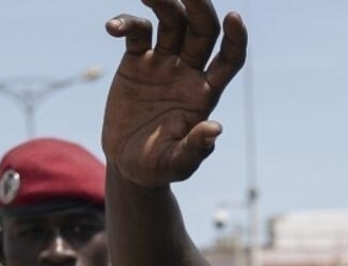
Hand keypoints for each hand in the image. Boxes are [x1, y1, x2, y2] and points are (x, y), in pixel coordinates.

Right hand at [103, 0, 246, 185]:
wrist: (128, 165)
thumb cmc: (158, 168)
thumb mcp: (177, 164)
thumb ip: (195, 149)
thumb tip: (214, 130)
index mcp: (205, 94)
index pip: (229, 59)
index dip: (236, 39)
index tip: (235, 18)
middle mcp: (188, 73)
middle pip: (202, 30)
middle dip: (199, 7)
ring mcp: (163, 64)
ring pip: (171, 22)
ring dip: (163, 3)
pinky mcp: (136, 62)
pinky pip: (136, 33)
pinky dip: (126, 23)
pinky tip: (112, 28)